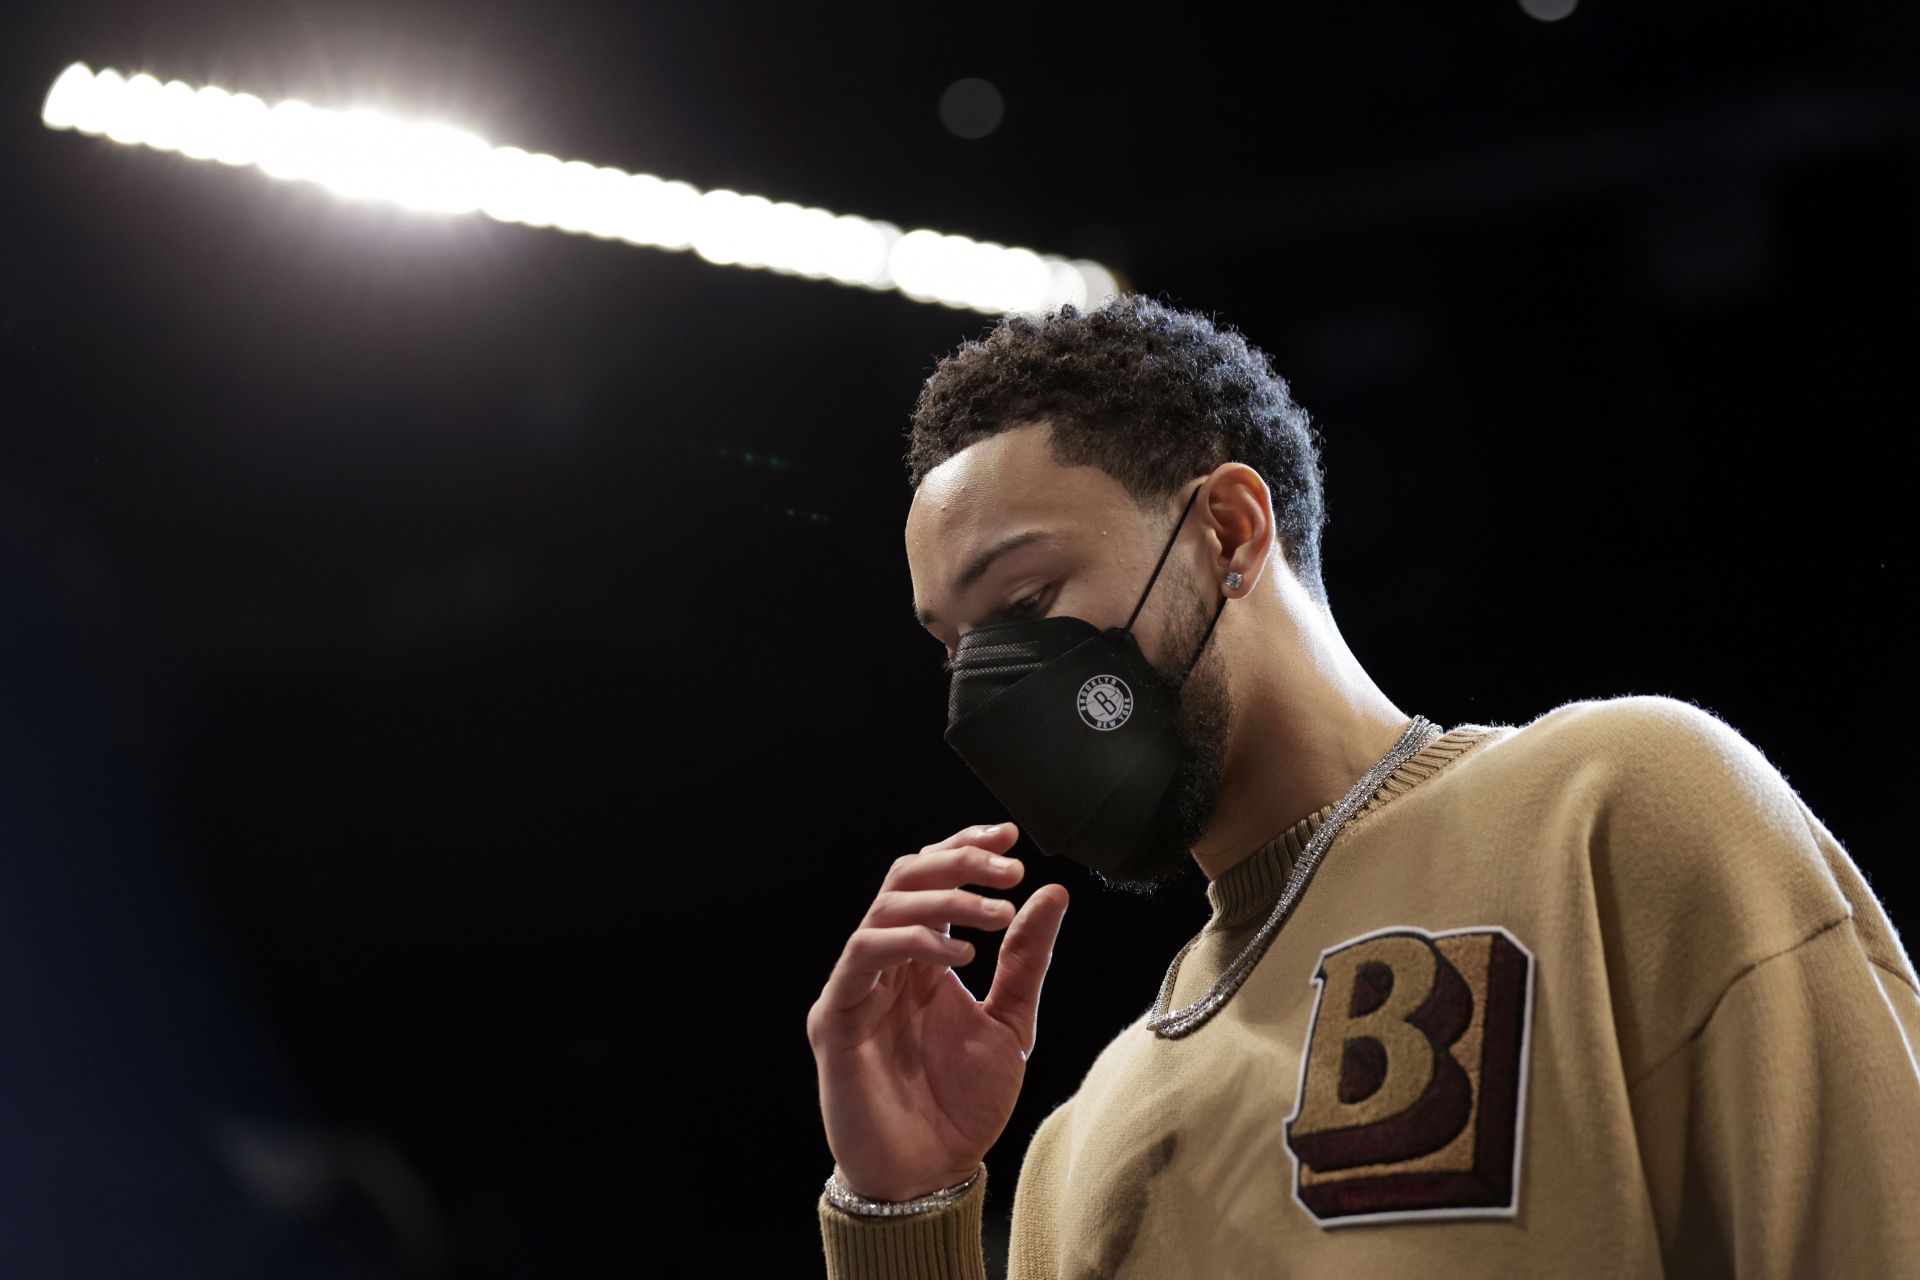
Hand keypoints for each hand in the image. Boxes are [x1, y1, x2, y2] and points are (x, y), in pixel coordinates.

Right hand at [807, 821, 1069, 1201]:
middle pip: (907, 879)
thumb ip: (1026, 959)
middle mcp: (887, 964)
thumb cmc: (961, 1106)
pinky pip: (864, 955)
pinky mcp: (836, 1017)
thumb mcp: (1010, 1023)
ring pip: (885, 907)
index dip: (965, 847)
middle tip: (1009, 866)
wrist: (929, 1175)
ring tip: (997, 910)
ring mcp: (858, 987)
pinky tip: (958, 953)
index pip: (934, 880)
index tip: (1011, 835)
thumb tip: (1053, 893)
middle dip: (958, 860)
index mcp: (923, 959)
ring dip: (945, 897)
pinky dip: (911, 941)